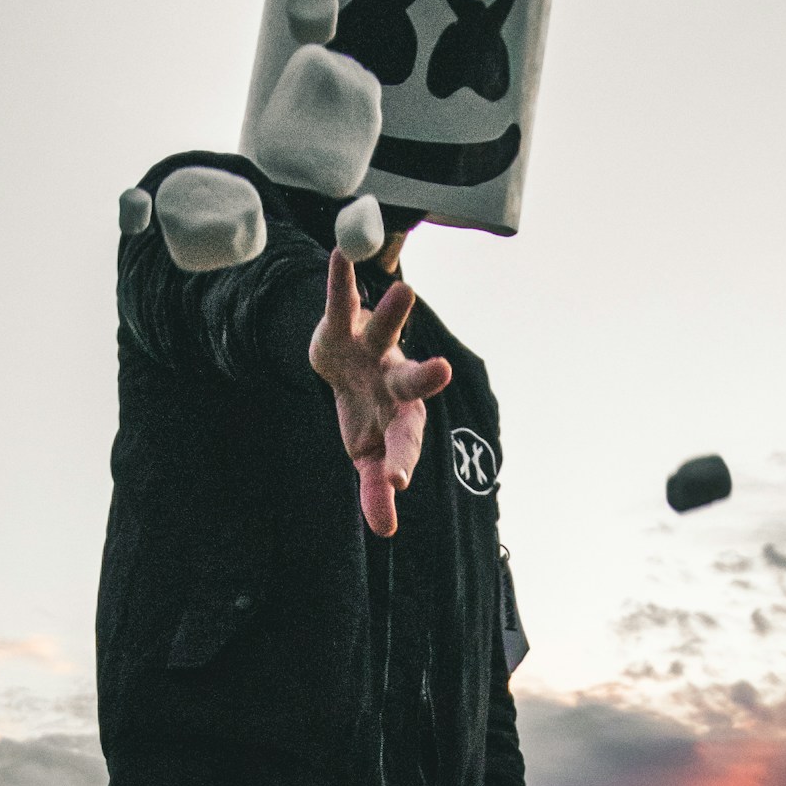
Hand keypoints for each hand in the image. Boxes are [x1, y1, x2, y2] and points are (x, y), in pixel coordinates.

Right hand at [308, 245, 452, 537]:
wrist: (344, 363)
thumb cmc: (365, 411)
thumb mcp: (368, 451)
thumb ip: (377, 489)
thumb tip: (386, 531)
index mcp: (400, 415)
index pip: (404, 441)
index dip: (400, 460)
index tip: (397, 482)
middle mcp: (392, 378)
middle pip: (410, 380)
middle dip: (424, 377)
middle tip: (443, 371)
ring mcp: (373, 349)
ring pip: (386, 330)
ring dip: (394, 312)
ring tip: (404, 290)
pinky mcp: (344, 324)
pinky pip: (343, 298)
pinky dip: (341, 278)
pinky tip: (342, 253)